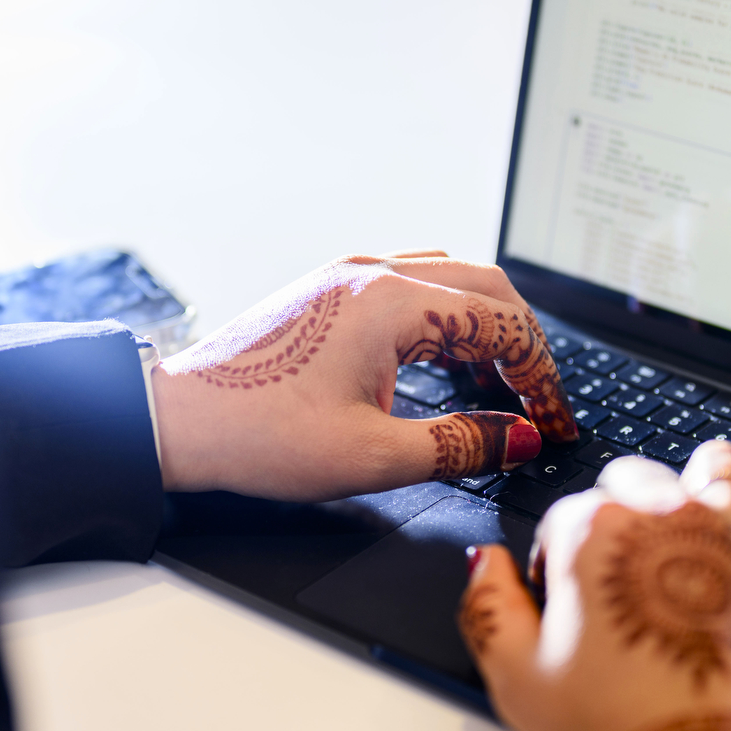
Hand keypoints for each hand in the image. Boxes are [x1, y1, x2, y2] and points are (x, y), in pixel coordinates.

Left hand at [151, 252, 577, 499]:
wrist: (176, 422)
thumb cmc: (258, 435)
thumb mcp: (372, 456)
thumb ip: (460, 445)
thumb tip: (519, 437)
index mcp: (388, 303)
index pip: (501, 320)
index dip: (541, 375)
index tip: (554, 420)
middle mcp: (370, 274)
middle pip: (484, 287)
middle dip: (523, 344)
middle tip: (539, 401)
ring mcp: (345, 278)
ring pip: (447, 283)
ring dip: (483, 329)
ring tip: (497, 391)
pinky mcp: (327, 293)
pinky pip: (408, 291)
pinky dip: (443, 323)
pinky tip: (444, 368)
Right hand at [459, 443, 730, 730]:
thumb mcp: (517, 680)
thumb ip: (488, 605)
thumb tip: (486, 563)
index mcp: (595, 532)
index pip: (565, 513)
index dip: (557, 559)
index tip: (564, 604)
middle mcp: (668, 516)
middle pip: (635, 481)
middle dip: (623, 516)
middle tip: (620, 577)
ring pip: (716, 476)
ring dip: (697, 490)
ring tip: (687, 526)